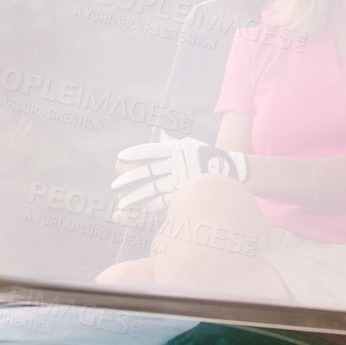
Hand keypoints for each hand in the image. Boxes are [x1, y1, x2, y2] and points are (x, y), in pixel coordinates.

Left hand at [111, 132, 247, 214]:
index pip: (150, 151)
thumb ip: (172, 142)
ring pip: (152, 188)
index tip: (119, 158)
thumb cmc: (206, 158)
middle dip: (129, 178)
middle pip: (148, 170)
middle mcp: (178, 163)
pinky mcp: (184, 193)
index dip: (134, 155)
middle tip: (115, 185)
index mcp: (177, 149)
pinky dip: (149, 205)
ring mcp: (181, 179)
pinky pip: (163, 200)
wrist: (230, 172)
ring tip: (121, 203)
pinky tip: (139, 208)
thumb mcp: (189, 146)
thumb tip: (159, 135)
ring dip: (135, 196)